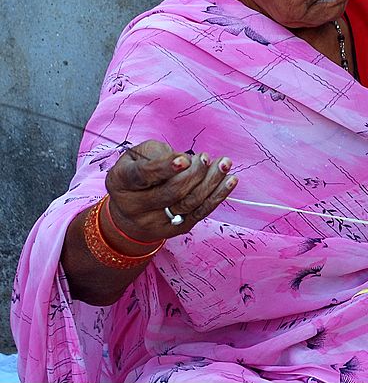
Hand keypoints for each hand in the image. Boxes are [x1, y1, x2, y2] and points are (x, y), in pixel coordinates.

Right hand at [104, 140, 237, 244]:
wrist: (128, 214)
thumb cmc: (137, 174)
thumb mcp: (136, 156)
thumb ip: (157, 153)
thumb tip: (186, 160)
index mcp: (121, 182)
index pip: (143, 176)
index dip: (165, 167)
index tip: (184, 159)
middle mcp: (135, 206)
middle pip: (171, 192)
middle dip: (194, 173)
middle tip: (206, 157)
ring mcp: (155, 222)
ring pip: (188, 203)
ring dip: (211, 182)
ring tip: (224, 164)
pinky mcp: (175, 229)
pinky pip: (200, 213)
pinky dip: (217, 196)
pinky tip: (230, 181)